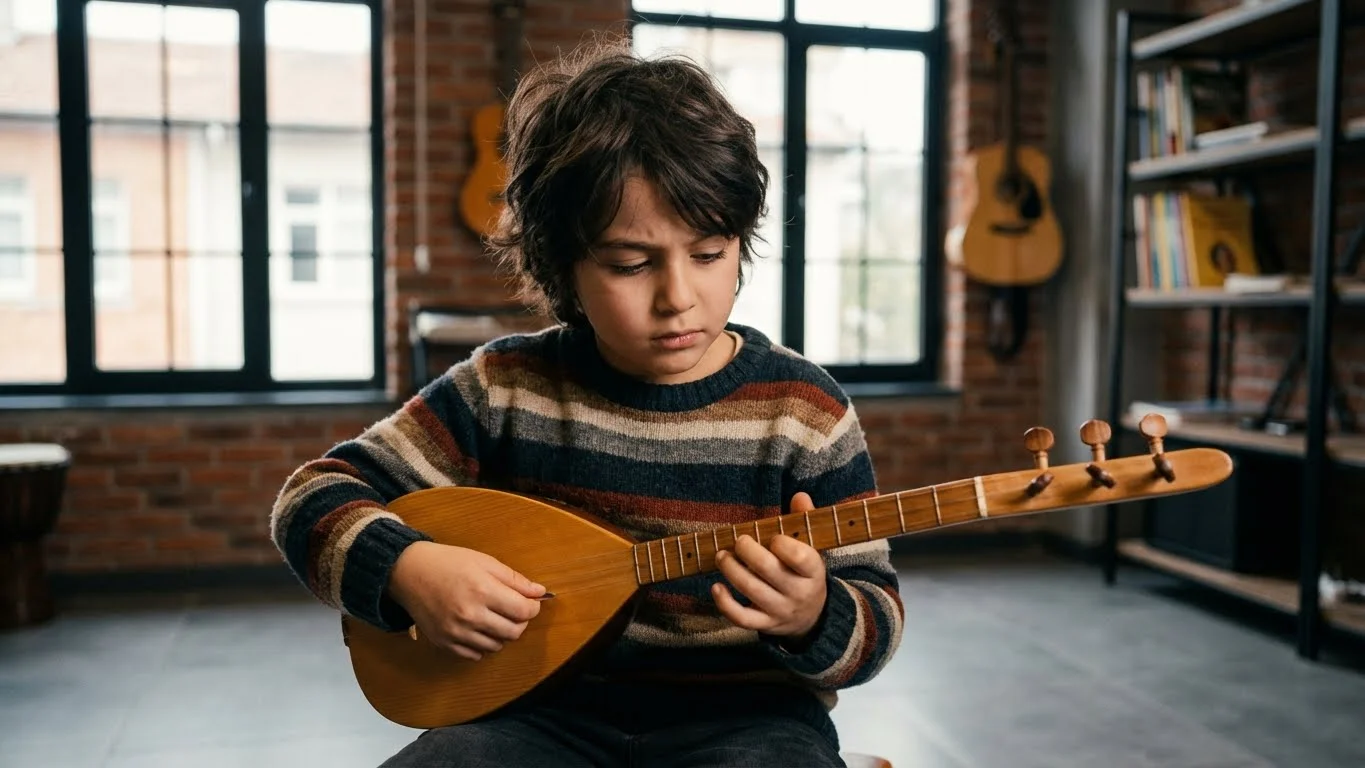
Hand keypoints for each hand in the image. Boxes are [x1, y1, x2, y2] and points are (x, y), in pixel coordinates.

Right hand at [387, 541, 545, 660]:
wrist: (408, 573)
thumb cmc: (448, 563)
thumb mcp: (484, 562)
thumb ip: (514, 579)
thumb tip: (540, 593)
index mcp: (482, 590)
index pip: (523, 611)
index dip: (533, 607)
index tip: (531, 602)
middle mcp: (470, 615)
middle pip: (514, 632)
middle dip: (521, 621)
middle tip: (514, 610)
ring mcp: (456, 632)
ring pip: (496, 645)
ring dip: (502, 633)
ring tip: (494, 616)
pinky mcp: (445, 643)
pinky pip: (476, 654)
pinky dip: (483, 643)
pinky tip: (478, 627)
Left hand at [711, 492, 826, 643]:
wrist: (811, 616)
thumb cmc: (805, 573)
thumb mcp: (812, 548)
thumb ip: (804, 521)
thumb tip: (799, 496)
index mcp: (813, 571)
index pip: (802, 558)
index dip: (784, 545)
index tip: (774, 538)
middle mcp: (798, 593)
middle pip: (769, 570)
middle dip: (748, 552)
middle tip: (739, 541)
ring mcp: (780, 610)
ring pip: (751, 590)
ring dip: (731, 570)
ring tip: (722, 555)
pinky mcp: (764, 624)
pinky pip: (742, 618)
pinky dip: (725, 604)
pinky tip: (716, 586)